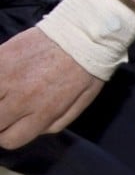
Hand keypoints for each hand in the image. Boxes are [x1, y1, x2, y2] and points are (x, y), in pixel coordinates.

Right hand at [0, 28, 103, 148]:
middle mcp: (21, 98)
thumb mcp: (79, 105)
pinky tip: (3, 78)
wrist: (84, 34)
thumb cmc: (86, 70)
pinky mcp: (0, 57)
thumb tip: (33, 131)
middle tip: (5, 111)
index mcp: (43, 112)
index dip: (7, 136)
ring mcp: (7, 77)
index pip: (10, 140)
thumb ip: (54, 122)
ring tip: (4, 96)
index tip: (9, 127)